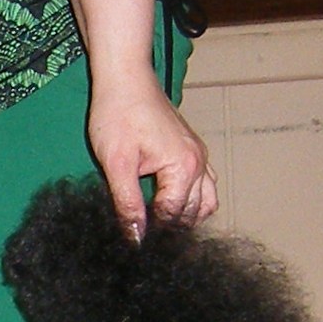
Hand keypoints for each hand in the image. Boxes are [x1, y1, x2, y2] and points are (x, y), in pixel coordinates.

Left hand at [87, 59, 216, 239]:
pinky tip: (168, 203)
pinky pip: (205, 185)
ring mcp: (199, 156)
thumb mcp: (117, 164)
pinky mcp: (192, 151)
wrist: (125, 80)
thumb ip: (128, 204)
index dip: (153, 232)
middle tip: (143, 234)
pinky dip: (191, 200)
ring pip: (205, 202)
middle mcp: (199, 163)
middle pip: (192, 213)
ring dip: (184, 216)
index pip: (173, 216)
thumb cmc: (118, 114)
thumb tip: (136, 237)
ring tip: (157, 223)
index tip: (135, 241)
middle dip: (170, 227)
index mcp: (183, 168)